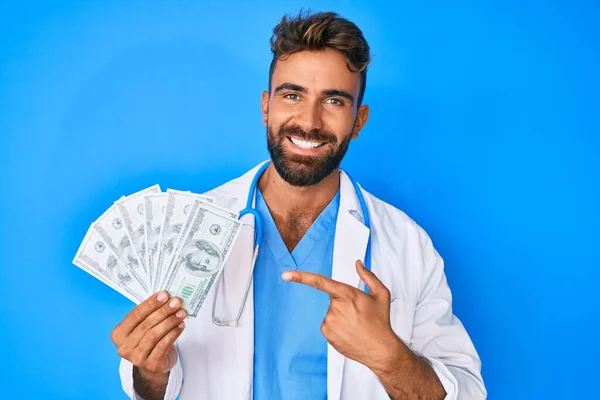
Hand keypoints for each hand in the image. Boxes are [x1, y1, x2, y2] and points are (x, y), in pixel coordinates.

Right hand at [110, 291, 186, 375]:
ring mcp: (137, 358)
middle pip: (146, 324)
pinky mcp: (151, 364)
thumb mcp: (142, 327)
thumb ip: (149, 313)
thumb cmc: (147, 340)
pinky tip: (180, 325)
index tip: (164, 295)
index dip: (150, 304)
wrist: (153, 364)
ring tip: (180, 313)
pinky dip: (174, 333)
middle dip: (163, 311)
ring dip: (170, 321)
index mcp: (118, 334)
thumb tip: (166, 297)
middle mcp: (124, 347)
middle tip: (176, 302)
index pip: (135, 315)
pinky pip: (164, 345)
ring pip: (155, 334)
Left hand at [282, 260, 403, 371]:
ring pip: (331, 312)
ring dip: (341, 316)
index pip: (320, 282)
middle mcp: (335, 307)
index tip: (286, 274)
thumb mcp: (381, 294)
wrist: (380, 349)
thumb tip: (358, 264)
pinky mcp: (327, 333)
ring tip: (356, 325)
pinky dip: (337, 327)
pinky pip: (328, 324)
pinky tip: (349, 332)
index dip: (301, 277)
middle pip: (333, 299)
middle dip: (344, 303)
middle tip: (358, 314)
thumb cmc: (381, 321)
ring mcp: (329, 322)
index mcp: (347, 294)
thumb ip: (368, 276)